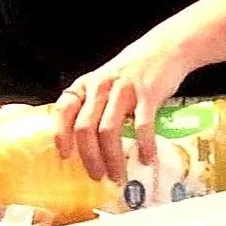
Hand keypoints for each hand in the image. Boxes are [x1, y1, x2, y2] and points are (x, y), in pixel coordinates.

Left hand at [54, 34, 193, 182]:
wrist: (165, 49)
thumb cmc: (131, 73)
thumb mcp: (103, 83)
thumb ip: (92, 106)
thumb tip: (82, 144)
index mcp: (85, 86)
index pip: (63, 110)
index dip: (61, 134)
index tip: (64, 155)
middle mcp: (100, 87)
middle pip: (85, 127)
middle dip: (89, 156)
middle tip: (97, 176)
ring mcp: (123, 90)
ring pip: (109, 131)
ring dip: (112, 157)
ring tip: (118, 175)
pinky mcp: (148, 94)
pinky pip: (142, 125)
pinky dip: (143, 145)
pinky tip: (146, 159)